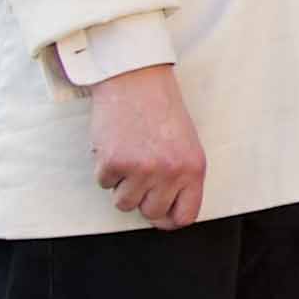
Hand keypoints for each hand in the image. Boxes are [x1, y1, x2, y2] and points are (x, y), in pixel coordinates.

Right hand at [88, 61, 208, 231]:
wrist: (136, 78)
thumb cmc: (161, 109)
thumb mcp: (186, 144)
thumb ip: (180, 177)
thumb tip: (166, 214)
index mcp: (194, 168)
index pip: (185, 216)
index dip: (168, 219)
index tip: (158, 215)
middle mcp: (171, 173)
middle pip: (151, 213)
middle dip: (141, 199)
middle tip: (138, 174)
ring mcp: (142, 170)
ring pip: (123, 203)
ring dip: (120, 185)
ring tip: (128, 156)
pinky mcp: (115, 163)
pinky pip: (103, 183)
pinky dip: (104, 168)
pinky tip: (114, 144)